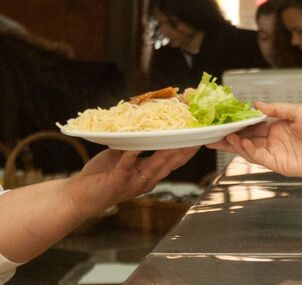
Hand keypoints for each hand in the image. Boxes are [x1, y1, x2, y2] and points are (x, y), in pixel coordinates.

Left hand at [66, 147, 197, 215]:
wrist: (78, 197)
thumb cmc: (101, 176)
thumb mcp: (124, 158)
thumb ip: (137, 147)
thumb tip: (148, 127)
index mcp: (150, 175)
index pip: (174, 162)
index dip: (188, 150)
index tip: (200, 136)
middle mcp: (146, 181)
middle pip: (170, 163)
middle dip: (184, 148)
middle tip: (197, 135)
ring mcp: (133, 183)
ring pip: (155, 165)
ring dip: (166, 151)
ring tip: (176, 137)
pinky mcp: (117, 182)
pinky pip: (127, 166)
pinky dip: (132, 155)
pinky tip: (136, 147)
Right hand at [208, 102, 301, 178]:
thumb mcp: (297, 111)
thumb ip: (275, 109)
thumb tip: (255, 104)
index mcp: (278, 127)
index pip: (253, 126)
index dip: (238, 124)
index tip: (224, 120)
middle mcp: (274, 140)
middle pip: (247, 139)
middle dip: (230, 136)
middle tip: (212, 133)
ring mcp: (275, 153)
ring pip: (249, 149)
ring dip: (236, 144)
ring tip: (224, 137)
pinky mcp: (278, 165)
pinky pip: (259, 157)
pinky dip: (248, 150)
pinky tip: (242, 142)